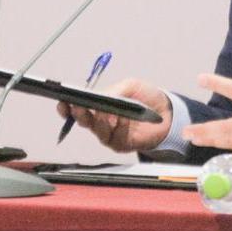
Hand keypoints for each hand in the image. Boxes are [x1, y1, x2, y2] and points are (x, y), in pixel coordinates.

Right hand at [56, 78, 171, 151]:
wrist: (168, 113)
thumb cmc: (147, 96)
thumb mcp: (130, 86)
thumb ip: (114, 90)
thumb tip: (99, 97)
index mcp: (99, 105)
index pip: (79, 107)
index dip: (69, 106)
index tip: (63, 101)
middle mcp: (101, 121)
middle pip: (84, 120)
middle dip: (78, 113)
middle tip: (75, 106)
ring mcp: (110, 134)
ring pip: (96, 129)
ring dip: (95, 120)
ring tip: (97, 110)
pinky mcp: (120, 144)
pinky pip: (113, 137)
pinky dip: (115, 126)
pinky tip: (118, 118)